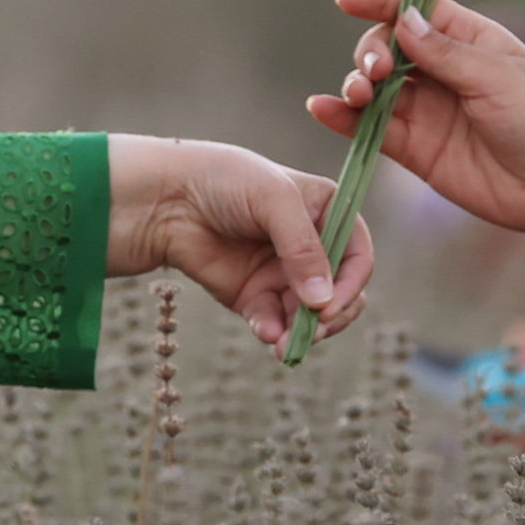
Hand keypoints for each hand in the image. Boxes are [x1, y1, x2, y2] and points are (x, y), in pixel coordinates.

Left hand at [106, 135, 374, 348]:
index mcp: (327, 212)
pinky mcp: (254, 297)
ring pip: (311, 316)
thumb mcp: (273, 199)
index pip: (357, 256)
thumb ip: (302, 247)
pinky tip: (266, 333)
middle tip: (315, 329)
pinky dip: (274, 331)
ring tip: (285, 343)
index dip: (350, 284)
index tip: (330, 306)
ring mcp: (283, 274)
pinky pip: (275, 323)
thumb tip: (322, 302)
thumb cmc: (224, 181)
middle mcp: (311, 246)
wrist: (166, 198)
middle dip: (332, 315)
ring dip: (304, 332)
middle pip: (341, 293)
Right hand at [306, 0, 524, 239]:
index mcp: (469, 40)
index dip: (381, 0)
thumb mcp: (496, 77)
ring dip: (356, 83)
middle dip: (372, 50)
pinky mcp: (414, 147)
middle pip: (387, 45)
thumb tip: (401, 21)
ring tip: (360, 93)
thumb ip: (444, 53)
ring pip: (374, 86)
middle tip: (378, 70)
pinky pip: (370, 128)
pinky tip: (322, 109)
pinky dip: (343, 118)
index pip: (416, 9)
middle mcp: (442, 70)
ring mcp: (426, 109)